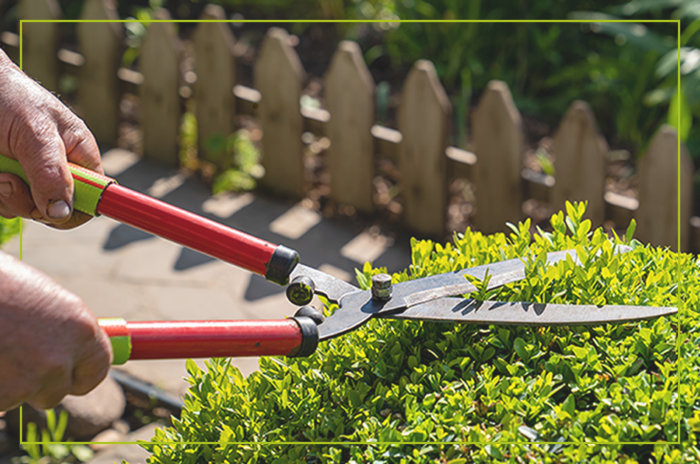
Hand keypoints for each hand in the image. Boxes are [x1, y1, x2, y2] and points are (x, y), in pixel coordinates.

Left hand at [0, 49, 101, 228]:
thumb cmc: (9, 96)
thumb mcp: (35, 133)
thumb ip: (52, 171)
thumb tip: (62, 211)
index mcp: (80, 156)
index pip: (94, 198)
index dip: (78, 209)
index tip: (54, 210)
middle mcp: (58, 171)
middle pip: (56, 212)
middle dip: (30, 202)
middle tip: (10, 180)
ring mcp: (30, 178)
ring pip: (24, 210)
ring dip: (5, 196)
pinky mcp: (7, 181)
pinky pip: (3, 204)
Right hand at [0, 252, 111, 410]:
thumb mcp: (40, 296)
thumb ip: (60, 327)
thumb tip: (72, 350)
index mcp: (80, 328)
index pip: (98, 368)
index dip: (81, 373)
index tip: (70, 373)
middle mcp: (59, 359)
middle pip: (56, 391)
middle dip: (36, 382)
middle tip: (15, 358)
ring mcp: (26, 383)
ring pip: (18, 397)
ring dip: (5, 381)